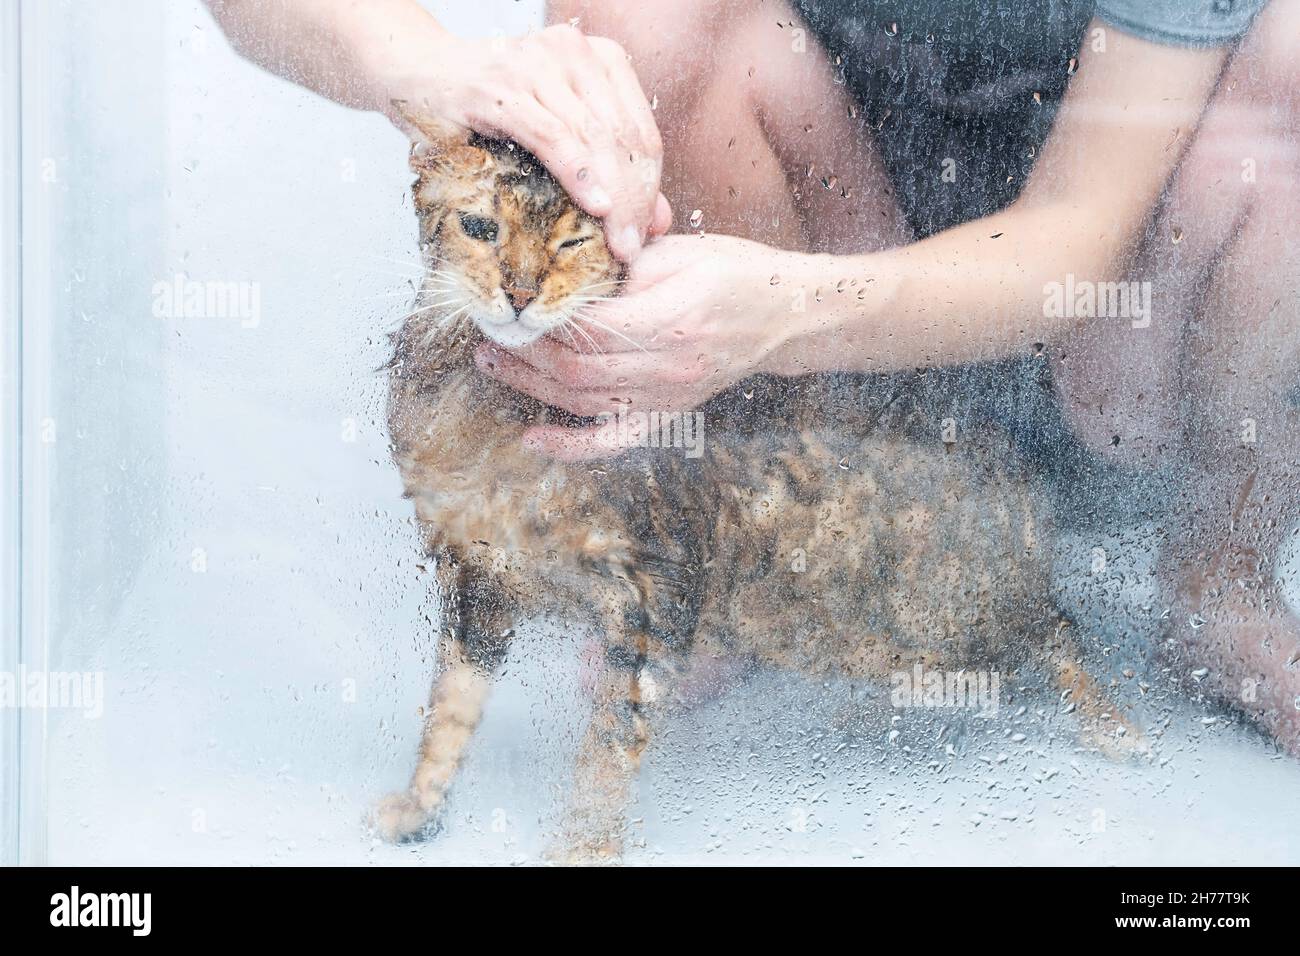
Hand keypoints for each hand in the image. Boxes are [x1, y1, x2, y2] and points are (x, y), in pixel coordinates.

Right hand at [382, 23, 669, 260]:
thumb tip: (659, 222)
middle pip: (623, 138)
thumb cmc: (485, 110)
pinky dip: (578, 173)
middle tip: (631, 249)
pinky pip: (552, 136)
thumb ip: (610, 173)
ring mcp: (535, 65)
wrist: (413, 73)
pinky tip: (595, 205)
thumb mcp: (555, 136)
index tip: (646, 235)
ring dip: (612, 198)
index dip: (651, 189)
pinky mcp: (499, 88)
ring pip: (594, 139)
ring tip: (616, 242)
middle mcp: (571, 53)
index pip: (641, 133)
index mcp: (596, 60)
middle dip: (635, 201)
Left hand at [474, 234, 804, 458]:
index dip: (540, 318)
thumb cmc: (730, 272)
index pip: (586, 329)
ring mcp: (667, 397)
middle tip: (488, 329)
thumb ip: (618, 266)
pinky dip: (570, 446)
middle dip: (523, 351)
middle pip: (575, 369)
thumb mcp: (676, 253)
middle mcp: (667, 368)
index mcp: (670, 320)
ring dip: (530, 385)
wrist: (783, 314)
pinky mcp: (667, 413)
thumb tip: (558, 275)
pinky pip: (612, 439)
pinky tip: (533, 439)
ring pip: (583, 401)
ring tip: (493, 360)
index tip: (509, 298)